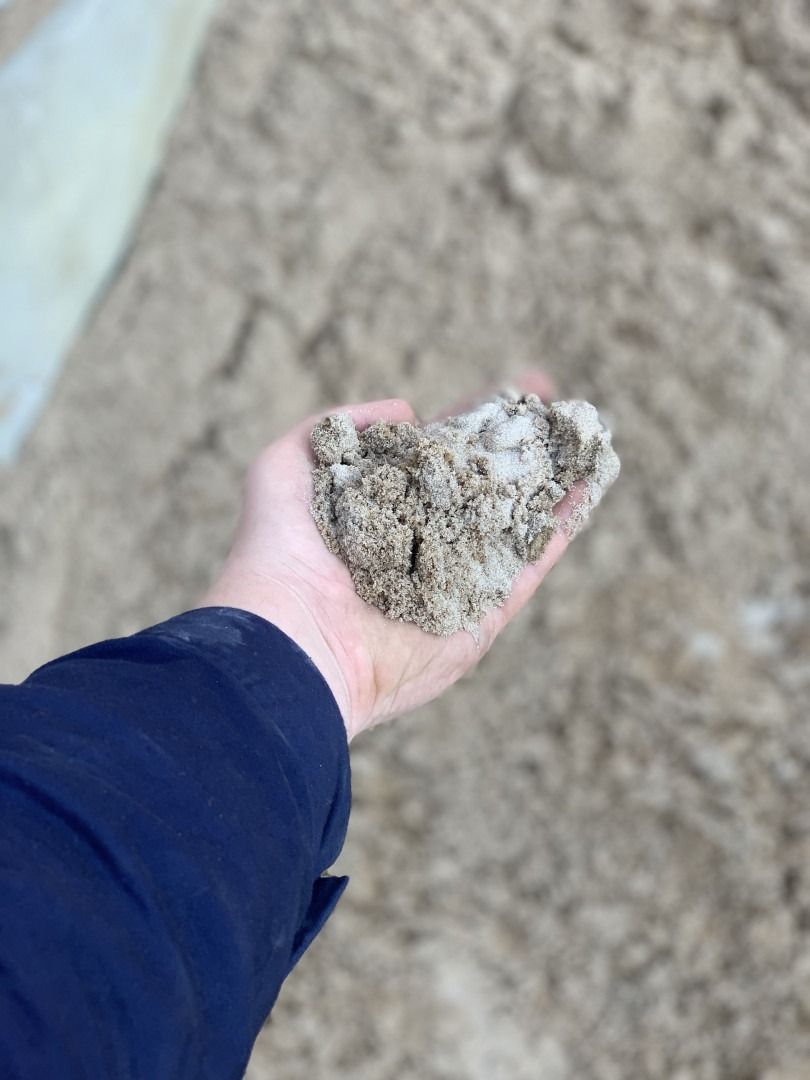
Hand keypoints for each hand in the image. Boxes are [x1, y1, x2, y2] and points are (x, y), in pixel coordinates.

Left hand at [201, 374, 579, 739]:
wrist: (290, 640)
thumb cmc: (278, 552)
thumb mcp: (284, 467)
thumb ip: (337, 428)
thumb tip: (405, 409)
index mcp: (383, 508)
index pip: (442, 456)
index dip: (479, 420)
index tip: (521, 388)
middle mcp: (423, 542)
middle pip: (486, 487)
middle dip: (524, 447)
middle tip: (563, 409)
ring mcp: (454, 581)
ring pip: (514, 524)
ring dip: (551, 485)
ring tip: (590, 443)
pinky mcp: (477, 620)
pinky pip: (527, 570)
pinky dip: (558, 533)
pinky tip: (587, 490)